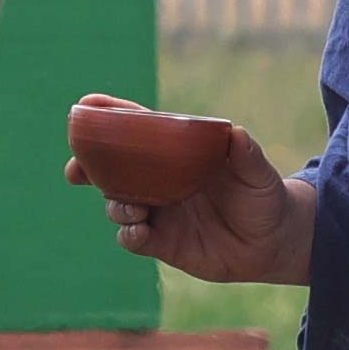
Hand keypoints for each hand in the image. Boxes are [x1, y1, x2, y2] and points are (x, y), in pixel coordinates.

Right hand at [67, 99, 310, 287]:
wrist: (273, 242)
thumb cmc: (264, 196)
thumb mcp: (258, 173)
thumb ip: (246, 154)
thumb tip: (236, 134)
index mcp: (176, 154)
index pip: (137, 129)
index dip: (110, 116)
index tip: (86, 106)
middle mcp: (160, 181)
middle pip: (113, 169)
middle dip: (87, 167)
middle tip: (76, 170)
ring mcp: (159, 212)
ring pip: (118, 204)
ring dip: (115, 204)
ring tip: (132, 208)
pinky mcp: (162, 243)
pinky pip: (133, 238)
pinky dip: (129, 233)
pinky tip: (139, 230)